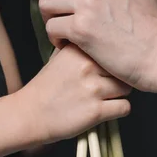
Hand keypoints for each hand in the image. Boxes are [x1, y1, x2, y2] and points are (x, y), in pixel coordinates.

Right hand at [16, 44, 130, 144]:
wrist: (30, 113)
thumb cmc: (46, 86)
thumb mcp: (59, 57)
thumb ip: (80, 48)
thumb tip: (104, 43)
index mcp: (78, 49)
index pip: (111, 47)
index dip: (111, 58)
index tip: (108, 65)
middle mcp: (87, 65)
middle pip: (121, 67)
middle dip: (117, 76)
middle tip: (107, 84)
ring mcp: (92, 88)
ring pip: (126, 87)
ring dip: (119, 94)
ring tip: (105, 97)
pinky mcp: (96, 111)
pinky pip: (124, 107)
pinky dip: (118, 110)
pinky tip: (105, 110)